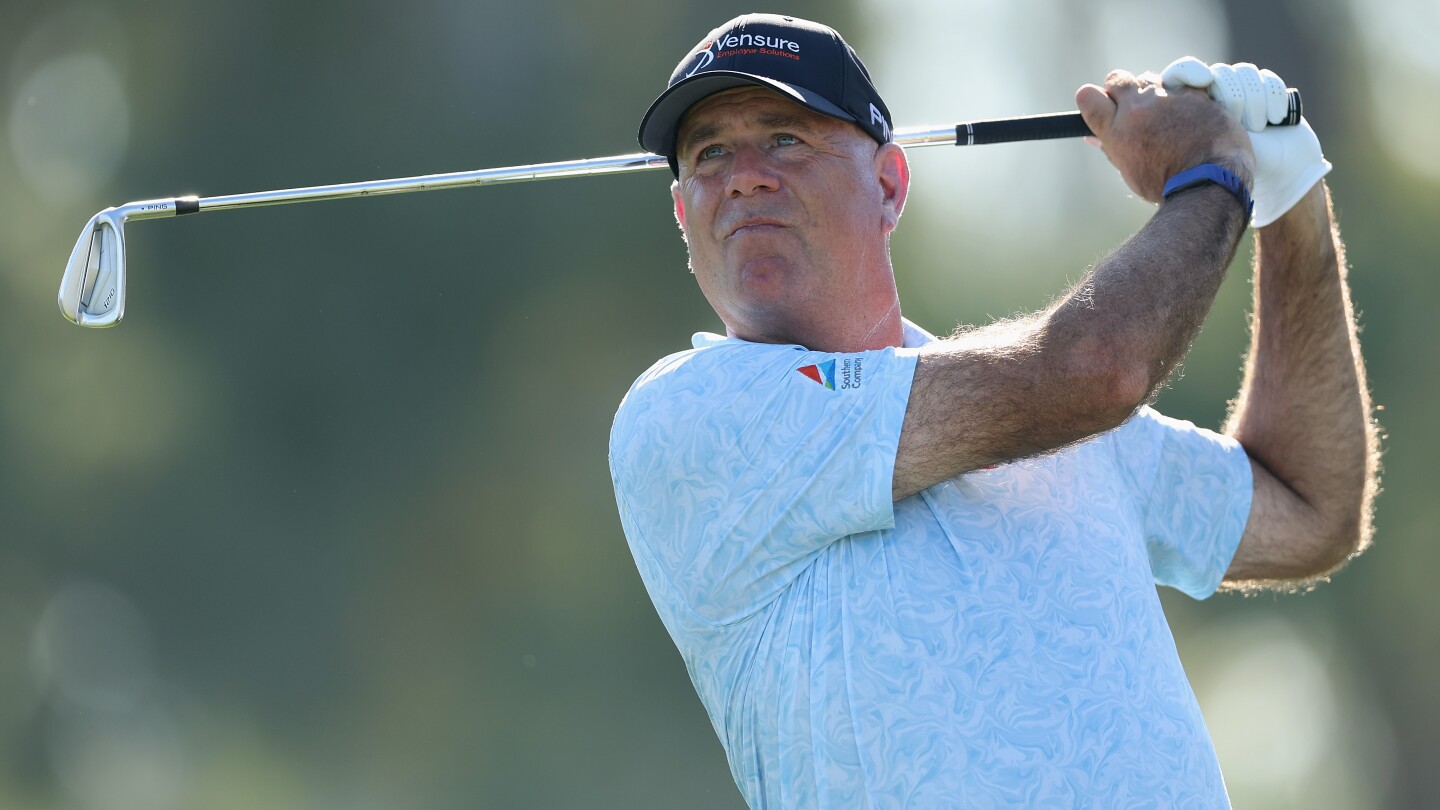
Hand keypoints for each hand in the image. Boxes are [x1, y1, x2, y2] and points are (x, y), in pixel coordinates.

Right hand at [1077, 69, 1253, 203]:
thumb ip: (1111, 147)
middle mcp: (1138, 108)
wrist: (1212, 180)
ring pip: (1150, 79)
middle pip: (1118, 79)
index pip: (1089, 97)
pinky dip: (1181, 96)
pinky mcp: (1194, 93)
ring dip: (1152, 91)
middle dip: (1121, 88)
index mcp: (1117, 131)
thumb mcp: (1131, 170)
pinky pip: (1180, 84)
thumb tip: (1092, 136)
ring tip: (1165, 113)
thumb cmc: (1167, 183)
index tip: (1105, 106)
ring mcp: (1167, 97)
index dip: (1094, 99)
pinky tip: (1189, 114)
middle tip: (1133, 107)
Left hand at [1160, 57, 1331, 226]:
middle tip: (1237, 124)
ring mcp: (1239, 95)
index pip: (1181, 71)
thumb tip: (1144, 104)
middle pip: (1220, 73)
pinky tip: (1274, 121)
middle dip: (1231, 99)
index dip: (1189, 71)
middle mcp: (1211, 96)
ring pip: (1245, 74)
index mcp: (1185, 107)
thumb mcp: (1177, 155)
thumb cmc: (1213, 174)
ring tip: (1255, 128)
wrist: (1264, 181)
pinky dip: (1274, 101)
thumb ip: (1162, 130)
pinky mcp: (1267, 95)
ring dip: (1253, 104)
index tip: (1203, 82)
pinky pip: (1269, 82)